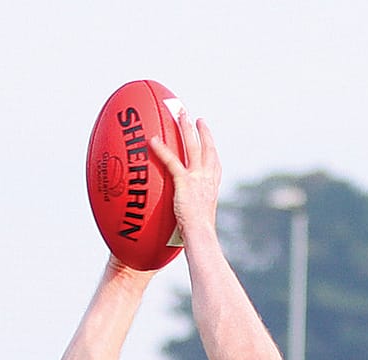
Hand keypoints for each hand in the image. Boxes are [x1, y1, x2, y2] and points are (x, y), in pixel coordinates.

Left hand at [149, 112, 221, 243]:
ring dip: (186, 129)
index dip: (212, 150)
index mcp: (212, 188)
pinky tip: (153, 140)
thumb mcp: (198, 221)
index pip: (215, 165)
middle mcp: (208, 179)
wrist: (201, 237)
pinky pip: (171, 161)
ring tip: (180, 115)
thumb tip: (183, 225)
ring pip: (192, 147)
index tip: (210, 140)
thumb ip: (192, 213)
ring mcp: (197, 179)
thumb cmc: (199, 237)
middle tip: (196, 118)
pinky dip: (162, 150)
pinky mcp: (185, 182)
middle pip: (207, 148)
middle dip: (202, 132)